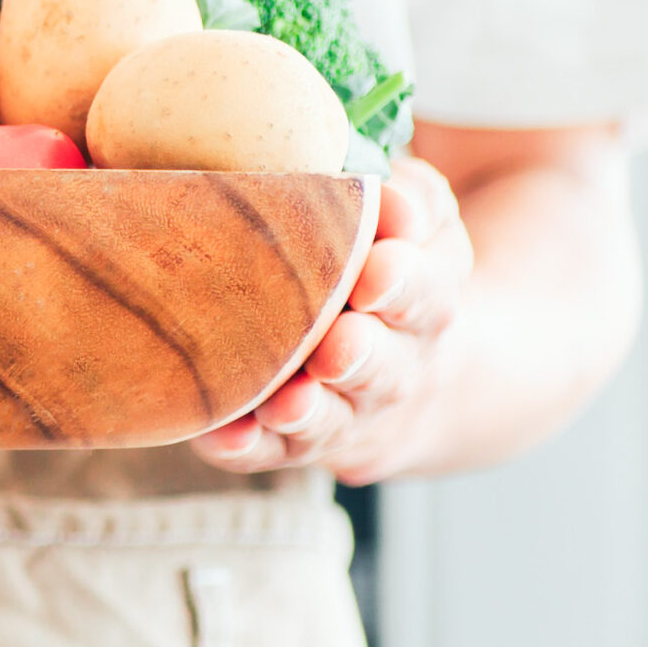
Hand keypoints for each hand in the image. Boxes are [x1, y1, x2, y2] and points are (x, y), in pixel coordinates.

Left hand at [191, 155, 471, 484]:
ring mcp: (345, 412)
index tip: (378, 272)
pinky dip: (246, 446)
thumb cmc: (395, 271)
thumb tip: (388, 195)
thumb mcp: (421, 227)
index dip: (404, 283)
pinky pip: (269, 451)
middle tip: (339, 346)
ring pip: (328, 419)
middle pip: (381, 368)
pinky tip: (221, 436)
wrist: (414, 370)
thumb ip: (411, 201)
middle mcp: (393, 367)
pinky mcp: (297, 444)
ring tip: (286, 404)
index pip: (425, 291)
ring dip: (306, 412)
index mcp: (425, 301)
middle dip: (360, 357)